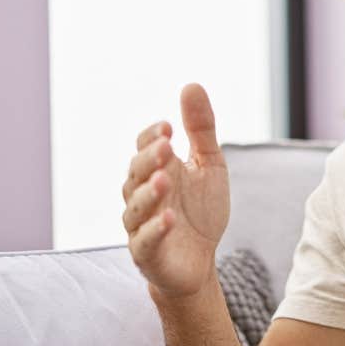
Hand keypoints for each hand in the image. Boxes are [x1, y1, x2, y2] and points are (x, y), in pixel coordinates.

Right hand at [121, 83, 230, 300]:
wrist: (200, 260)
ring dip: (148, 193)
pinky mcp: (147, 254)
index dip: (152, 138)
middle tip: (166, 147)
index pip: (143, 147)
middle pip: (136, 173)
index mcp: (156, 170)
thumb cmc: (200, 210)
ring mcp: (141, 225)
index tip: (169, 127)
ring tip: (164, 180)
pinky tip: (168, 218)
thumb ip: (201, 129)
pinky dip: (154, 229)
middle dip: (149, 160)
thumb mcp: (209, 165)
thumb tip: (192, 85)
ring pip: (135, 207)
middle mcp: (142, 195)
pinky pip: (144, 241)